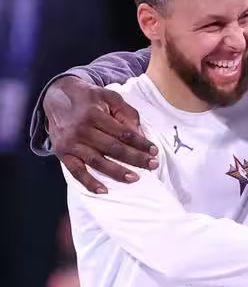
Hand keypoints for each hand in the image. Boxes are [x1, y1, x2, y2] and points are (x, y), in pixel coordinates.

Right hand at [43, 76, 158, 192]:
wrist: (55, 96)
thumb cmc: (88, 98)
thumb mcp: (110, 97)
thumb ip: (127, 113)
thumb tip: (140, 135)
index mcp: (95, 114)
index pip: (123, 133)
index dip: (140, 143)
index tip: (154, 151)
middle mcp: (82, 129)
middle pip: (113, 148)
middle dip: (135, 158)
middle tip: (152, 165)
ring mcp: (70, 143)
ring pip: (97, 161)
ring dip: (117, 172)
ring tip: (135, 178)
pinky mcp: (61, 153)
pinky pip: (76, 171)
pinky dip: (88, 182)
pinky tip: (103, 190)